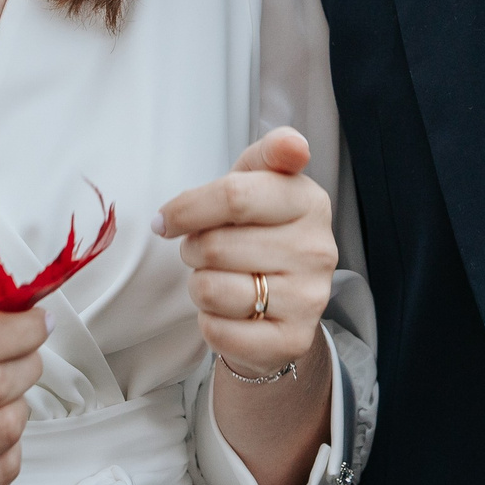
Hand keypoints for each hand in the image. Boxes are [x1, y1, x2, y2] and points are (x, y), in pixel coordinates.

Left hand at [155, 126, 336, 375]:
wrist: (283, 303)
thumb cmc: (261, 231)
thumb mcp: (261, 182)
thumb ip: (269, 153)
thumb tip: (292, 144)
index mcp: (309, 201)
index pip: (234, 196)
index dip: (187, 208)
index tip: (166, 219)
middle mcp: (318, 249)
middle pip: (215, 246)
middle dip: (193, 250)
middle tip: (206, 252)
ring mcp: (310, 298)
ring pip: (211, 290)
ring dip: (199, 287)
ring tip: (220, 280)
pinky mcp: (293, 340)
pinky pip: (219, 332)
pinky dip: (210, 323)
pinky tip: (229, 314)